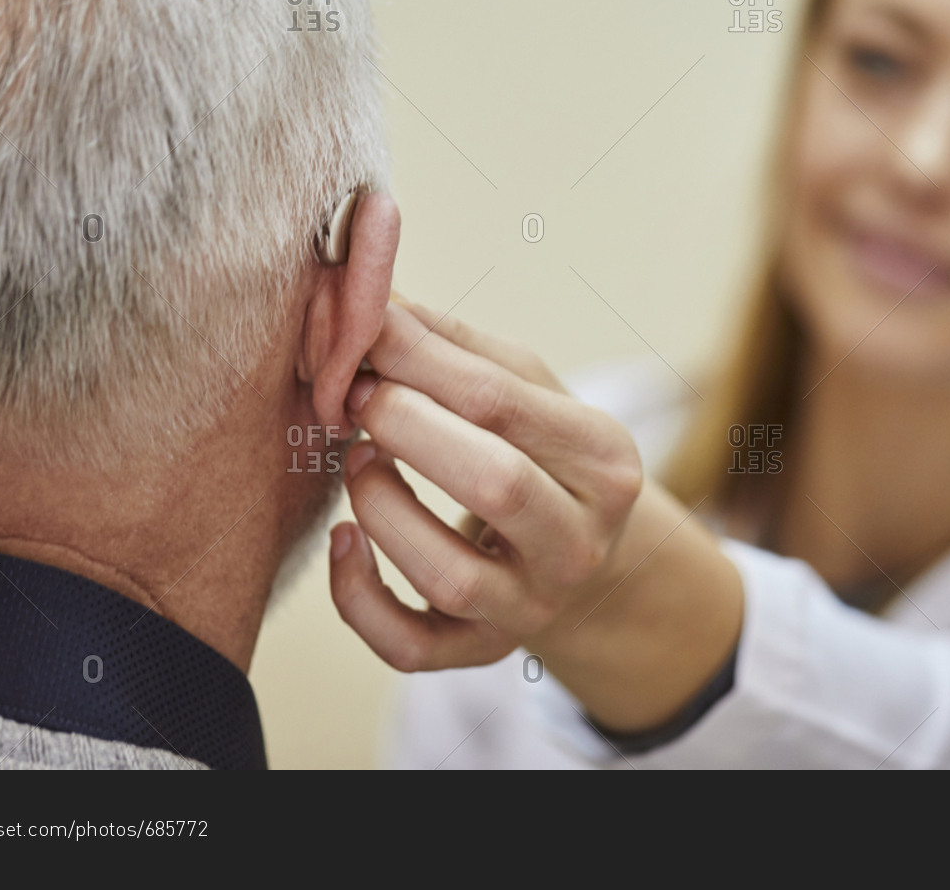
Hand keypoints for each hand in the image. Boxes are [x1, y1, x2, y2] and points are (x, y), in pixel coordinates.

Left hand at [328, 296, 645, 670]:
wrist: (577, 556)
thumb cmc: (538, 453)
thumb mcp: (525, 388)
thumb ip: (455, 345)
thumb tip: (371, 297)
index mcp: (605, 460)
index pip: (503, 401)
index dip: (418, 361)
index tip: (364, 332)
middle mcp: (580, 543)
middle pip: (494, 482)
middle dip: (406, 427)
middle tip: (358, 397)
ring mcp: (533, 607)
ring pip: (447, 573)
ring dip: (380, 506)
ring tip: (357, 460)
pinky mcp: (481, 652)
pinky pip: (409, 645)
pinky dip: (358, 597)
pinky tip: (345, 540)